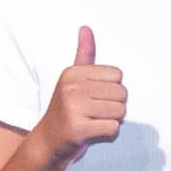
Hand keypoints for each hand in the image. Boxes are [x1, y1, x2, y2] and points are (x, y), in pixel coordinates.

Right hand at [38, 25, 128, 158]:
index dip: (111, 90)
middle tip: (94, 113)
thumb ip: (84, 54)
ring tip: (92, 122)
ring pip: (120, 112)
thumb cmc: (66, 109)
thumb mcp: (72, 80)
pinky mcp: (78, 129)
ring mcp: (73, 108)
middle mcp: (72, 88)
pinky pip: (113, 129)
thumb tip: (86, 28)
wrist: (48, 142)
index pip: (118, 76)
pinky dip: (107, 134)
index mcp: (73, 73)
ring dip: (111, 121)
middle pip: (122, 94)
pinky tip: (91, 133)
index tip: (93, 98)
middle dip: (114, 107)